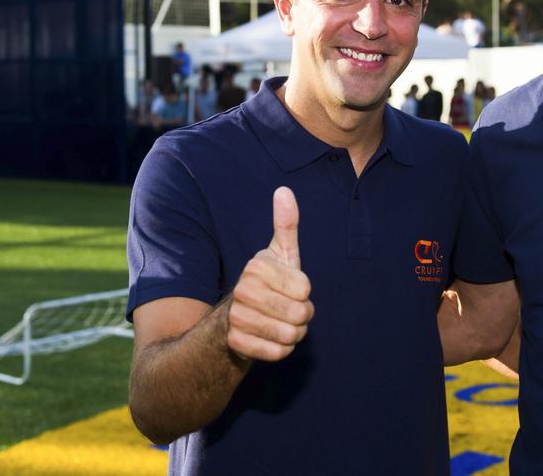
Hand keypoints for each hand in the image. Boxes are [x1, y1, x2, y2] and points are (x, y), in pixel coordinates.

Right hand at [227, 187, 313, 360]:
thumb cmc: (270, 282)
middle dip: (302, 316)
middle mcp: (242, 290)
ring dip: (294, 333)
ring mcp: (236, 317)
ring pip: (291, 335)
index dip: (305, 293)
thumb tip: (284, 190)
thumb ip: (286, 224)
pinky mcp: (236, 342)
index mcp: (256, 266)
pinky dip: (282, 349)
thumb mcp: (281, 253)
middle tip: (289, 310)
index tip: (291, 289)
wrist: (238, 317)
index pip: (306, 289)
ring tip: (281, 323)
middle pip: (300, 313)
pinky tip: (271, 338)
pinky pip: (279, 352)